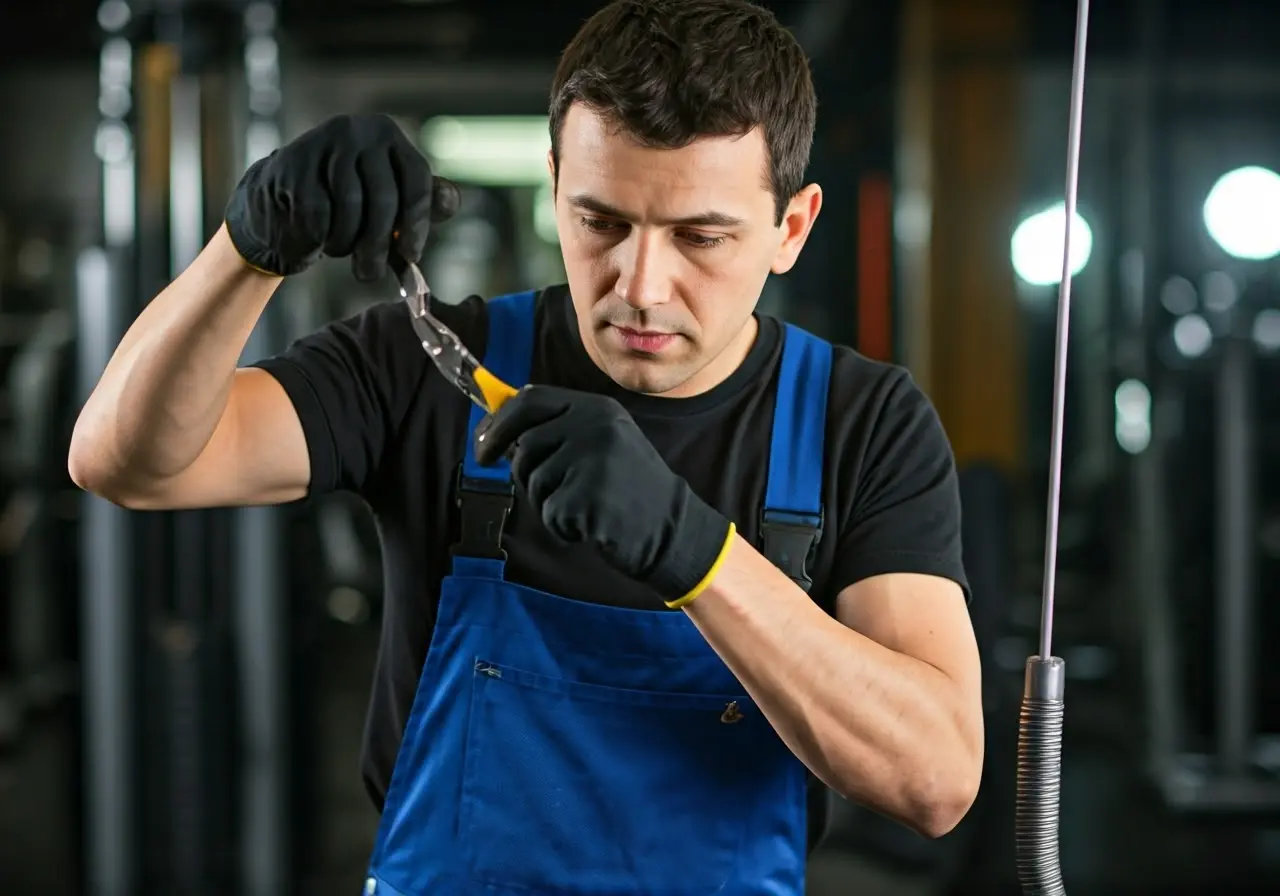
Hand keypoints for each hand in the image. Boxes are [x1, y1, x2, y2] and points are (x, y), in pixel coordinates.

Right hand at [223, 114, 460, 279]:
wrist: (280, 197)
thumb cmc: (346, 205)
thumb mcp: (388, 203)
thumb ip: (420, 205)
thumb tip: (449, 201)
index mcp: (389, 137)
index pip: (416, 179)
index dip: (417, 222)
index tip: (411, 255)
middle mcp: (358, 130)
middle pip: (384, 198)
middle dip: (378, 244)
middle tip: (370, 274)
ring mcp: (324, 142)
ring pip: (350, 207)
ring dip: (347, 242)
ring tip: (342, 252)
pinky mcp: (293, 163)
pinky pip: (317, 214)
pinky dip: (321, 237)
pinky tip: (318, 239)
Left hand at [473, 386, 732, 603]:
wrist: (672, 529)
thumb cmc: (629, 489)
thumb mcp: (604, 441)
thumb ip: (561, 428)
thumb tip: (497, 423)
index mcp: (597, 407)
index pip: (530, 400)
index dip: (499, 422)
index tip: (484, 444)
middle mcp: (595, 426)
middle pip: (525, 443)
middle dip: (521, 470)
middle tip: (536, 490)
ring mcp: (592, 460)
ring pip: (533, 480)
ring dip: (547, 501)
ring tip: (585, 505)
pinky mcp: (588, 496)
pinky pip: (549, 512)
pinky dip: (562, 526)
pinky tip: (591, 525)